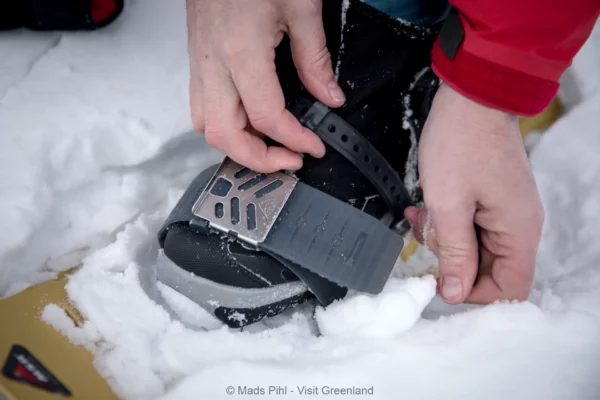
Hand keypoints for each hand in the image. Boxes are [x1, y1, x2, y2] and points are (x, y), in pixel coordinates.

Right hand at [186, 0, 344, 171]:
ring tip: (268, 145)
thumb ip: (315, 59)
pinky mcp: (197, 57)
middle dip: (257, 159)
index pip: (266, 116)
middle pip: (222, 134)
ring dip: (236, 144)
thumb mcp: (301, 7)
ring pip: (204, 124)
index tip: (312, 147)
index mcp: (241, 50)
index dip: (294, 140)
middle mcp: (214, 62)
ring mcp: (200, 61)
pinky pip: (201, 105)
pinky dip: (224, 124)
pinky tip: (248, 120)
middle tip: (287, 160)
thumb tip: (329, 96)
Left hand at [405, 83, 543, 303]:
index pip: (510, 289)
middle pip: (488, 270)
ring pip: (473, 247)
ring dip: (443, 238)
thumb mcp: (449, 205)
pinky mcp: (490, 199)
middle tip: (426, 236)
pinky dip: (445, 222)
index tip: (441, 280)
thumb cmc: (461, 142)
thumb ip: (454, 253)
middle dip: (451, 260)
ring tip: (422, 215)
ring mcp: (504, 211)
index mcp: (518, 232)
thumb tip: (455, 293)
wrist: (470, 97)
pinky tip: (423, 207)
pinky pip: (469, 225)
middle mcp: (518, 226)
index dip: (474, 294)